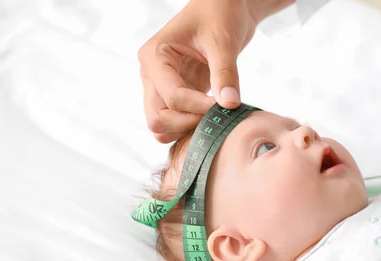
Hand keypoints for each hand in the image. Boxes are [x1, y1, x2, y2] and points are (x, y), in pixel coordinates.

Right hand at [138, 0, 260, 142]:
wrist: (225, 8)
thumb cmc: (220, 14)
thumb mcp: (223, 41)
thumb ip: (225, 73)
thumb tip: (229, 105)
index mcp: (154, 56)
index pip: (171, 96)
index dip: (198, 108)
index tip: (225, 105)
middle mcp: (151, 74)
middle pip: (157, 118)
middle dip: (187, 123)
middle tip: (216, 117)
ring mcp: (160, 87)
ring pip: (162, 126)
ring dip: (186, 130)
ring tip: (213, 119)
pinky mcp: (175, 95)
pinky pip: (175, 123)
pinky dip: (190, 129)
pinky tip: (211, 120)